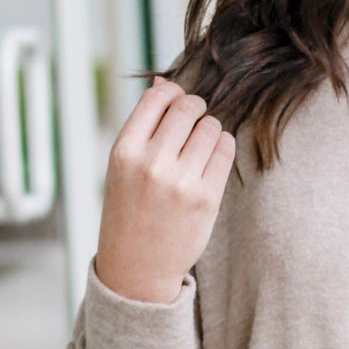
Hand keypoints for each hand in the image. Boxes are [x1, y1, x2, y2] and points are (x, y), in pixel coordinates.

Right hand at [94, 76, 234, 304]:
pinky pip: (225, 150)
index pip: (158, 98)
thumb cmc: (129, 210)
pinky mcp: (206, 197)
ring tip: (199, 146)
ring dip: (210, 129)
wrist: (136, 267)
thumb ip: (143, 126)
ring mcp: (181, 181)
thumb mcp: (122, 167)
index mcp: (125, 151)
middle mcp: (152, 163)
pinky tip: (211, 158)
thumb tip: (165, 82)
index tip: (177, 102)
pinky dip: (222, 147)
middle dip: (195, 109)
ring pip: (211, 127)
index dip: (173, 93)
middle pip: (188, 109)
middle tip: (194, 121)